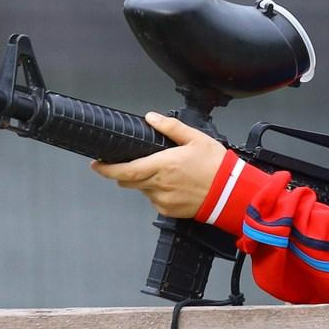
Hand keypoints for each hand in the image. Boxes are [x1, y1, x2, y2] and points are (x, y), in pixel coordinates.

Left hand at [90, 112, 228, 219]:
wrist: (231, 193)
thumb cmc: (217, 167)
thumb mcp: (196, 139)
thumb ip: (171, 127)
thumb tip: (152, 118)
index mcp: (163, 165)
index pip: (125, 170)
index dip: (106, 169)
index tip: (97, 164)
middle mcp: (159, 185)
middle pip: (128, 180)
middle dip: (125, 172)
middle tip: (136, 163)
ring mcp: (163, 200)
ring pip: (142, 190)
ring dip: (145, 181)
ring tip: (168, 173)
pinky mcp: (168, 211)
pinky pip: (154, 200)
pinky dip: (157, 192)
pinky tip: (175, 185)